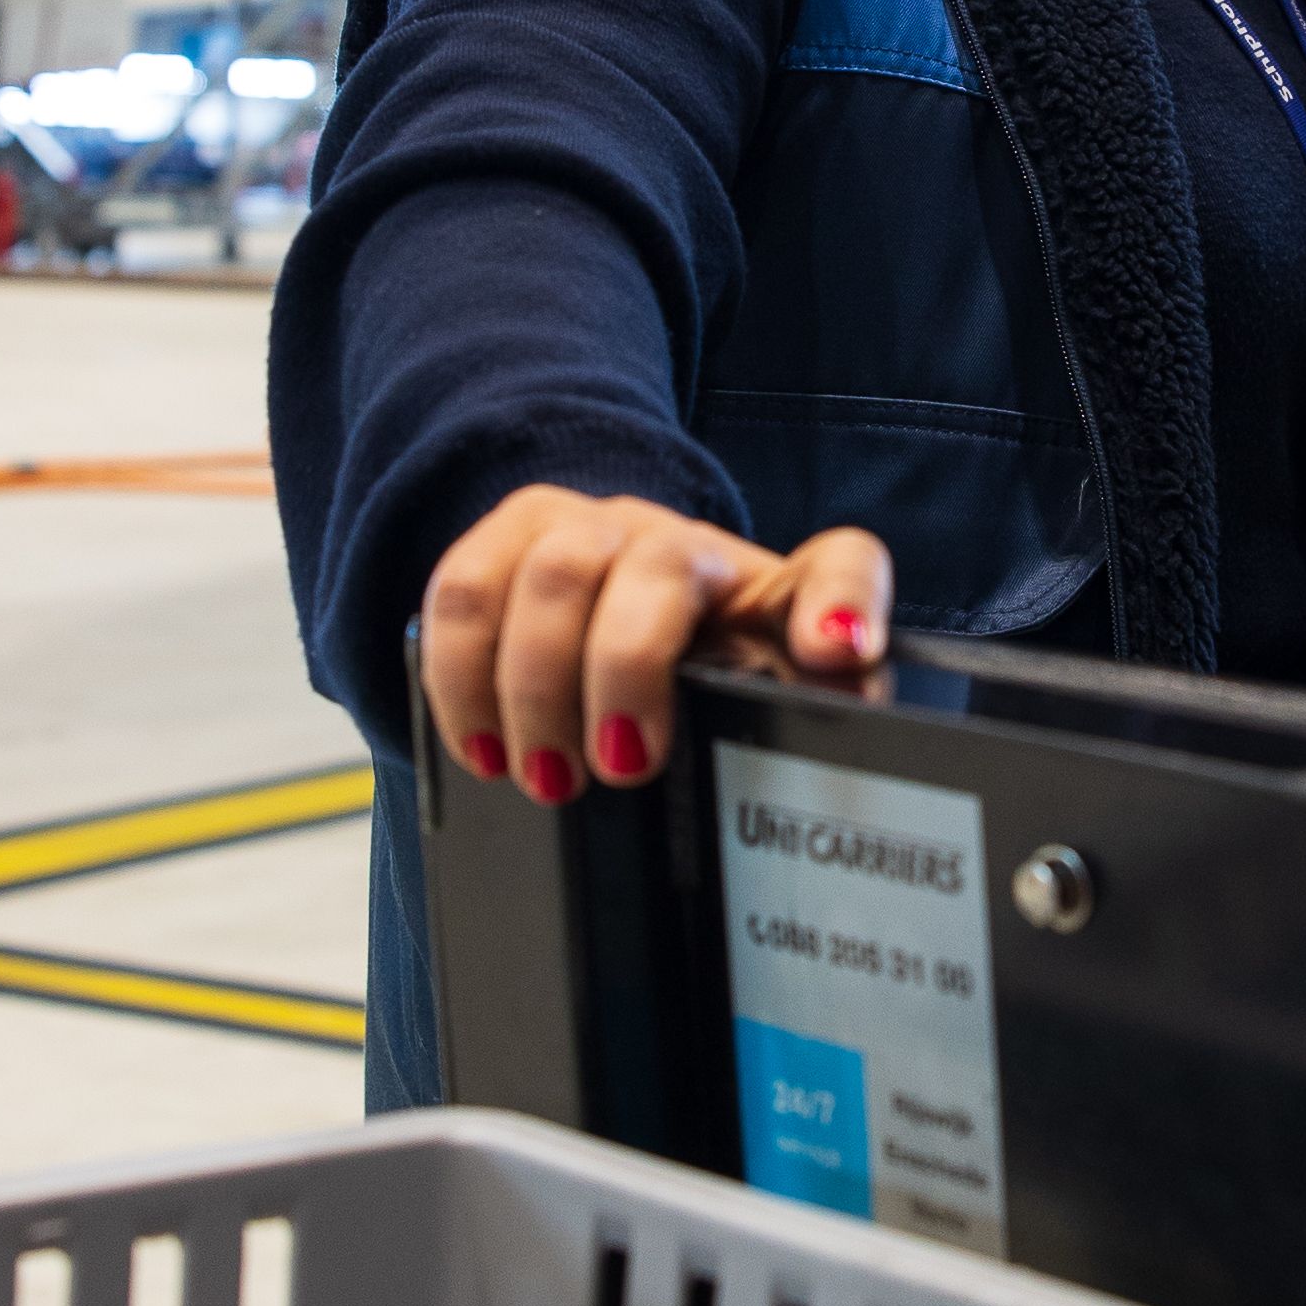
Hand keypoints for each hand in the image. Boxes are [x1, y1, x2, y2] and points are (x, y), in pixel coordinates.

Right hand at [418, 485, 892, 801]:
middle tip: (618, 767)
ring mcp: (588, 528)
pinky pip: (465, 589)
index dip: (842, 602)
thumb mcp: (748, 714)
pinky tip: (481, 746)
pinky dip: (463, 677)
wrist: (601, 621)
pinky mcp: (506, 539)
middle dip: (628, 671)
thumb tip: (834, 738)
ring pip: (553, 572)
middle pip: (658, 567)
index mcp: (768, 590)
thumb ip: (800, 730)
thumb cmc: (686, 684)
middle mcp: (680, 542)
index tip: (837, 651)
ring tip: (546, 776)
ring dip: (537, 684)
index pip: (838, 567)